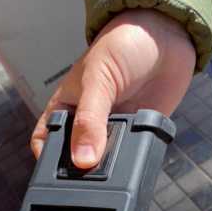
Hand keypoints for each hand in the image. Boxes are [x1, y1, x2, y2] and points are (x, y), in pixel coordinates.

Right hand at [31, 9, 194, 167]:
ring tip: (113, 167)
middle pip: (75, 157)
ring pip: (105, 161)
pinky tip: (135, 156)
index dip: (46, 159)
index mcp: (65, 107)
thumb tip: (83, 159)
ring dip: (109, 167)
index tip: (55, 174)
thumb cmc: (123, 44)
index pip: (45, 140)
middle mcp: (86, 122)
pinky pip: (133, 155)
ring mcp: (114, 129)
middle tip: (89, 175)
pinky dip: (134, 159)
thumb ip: (89, 120)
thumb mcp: (98, 79)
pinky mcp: (139, 133)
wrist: (166, 35)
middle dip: (80, 169)